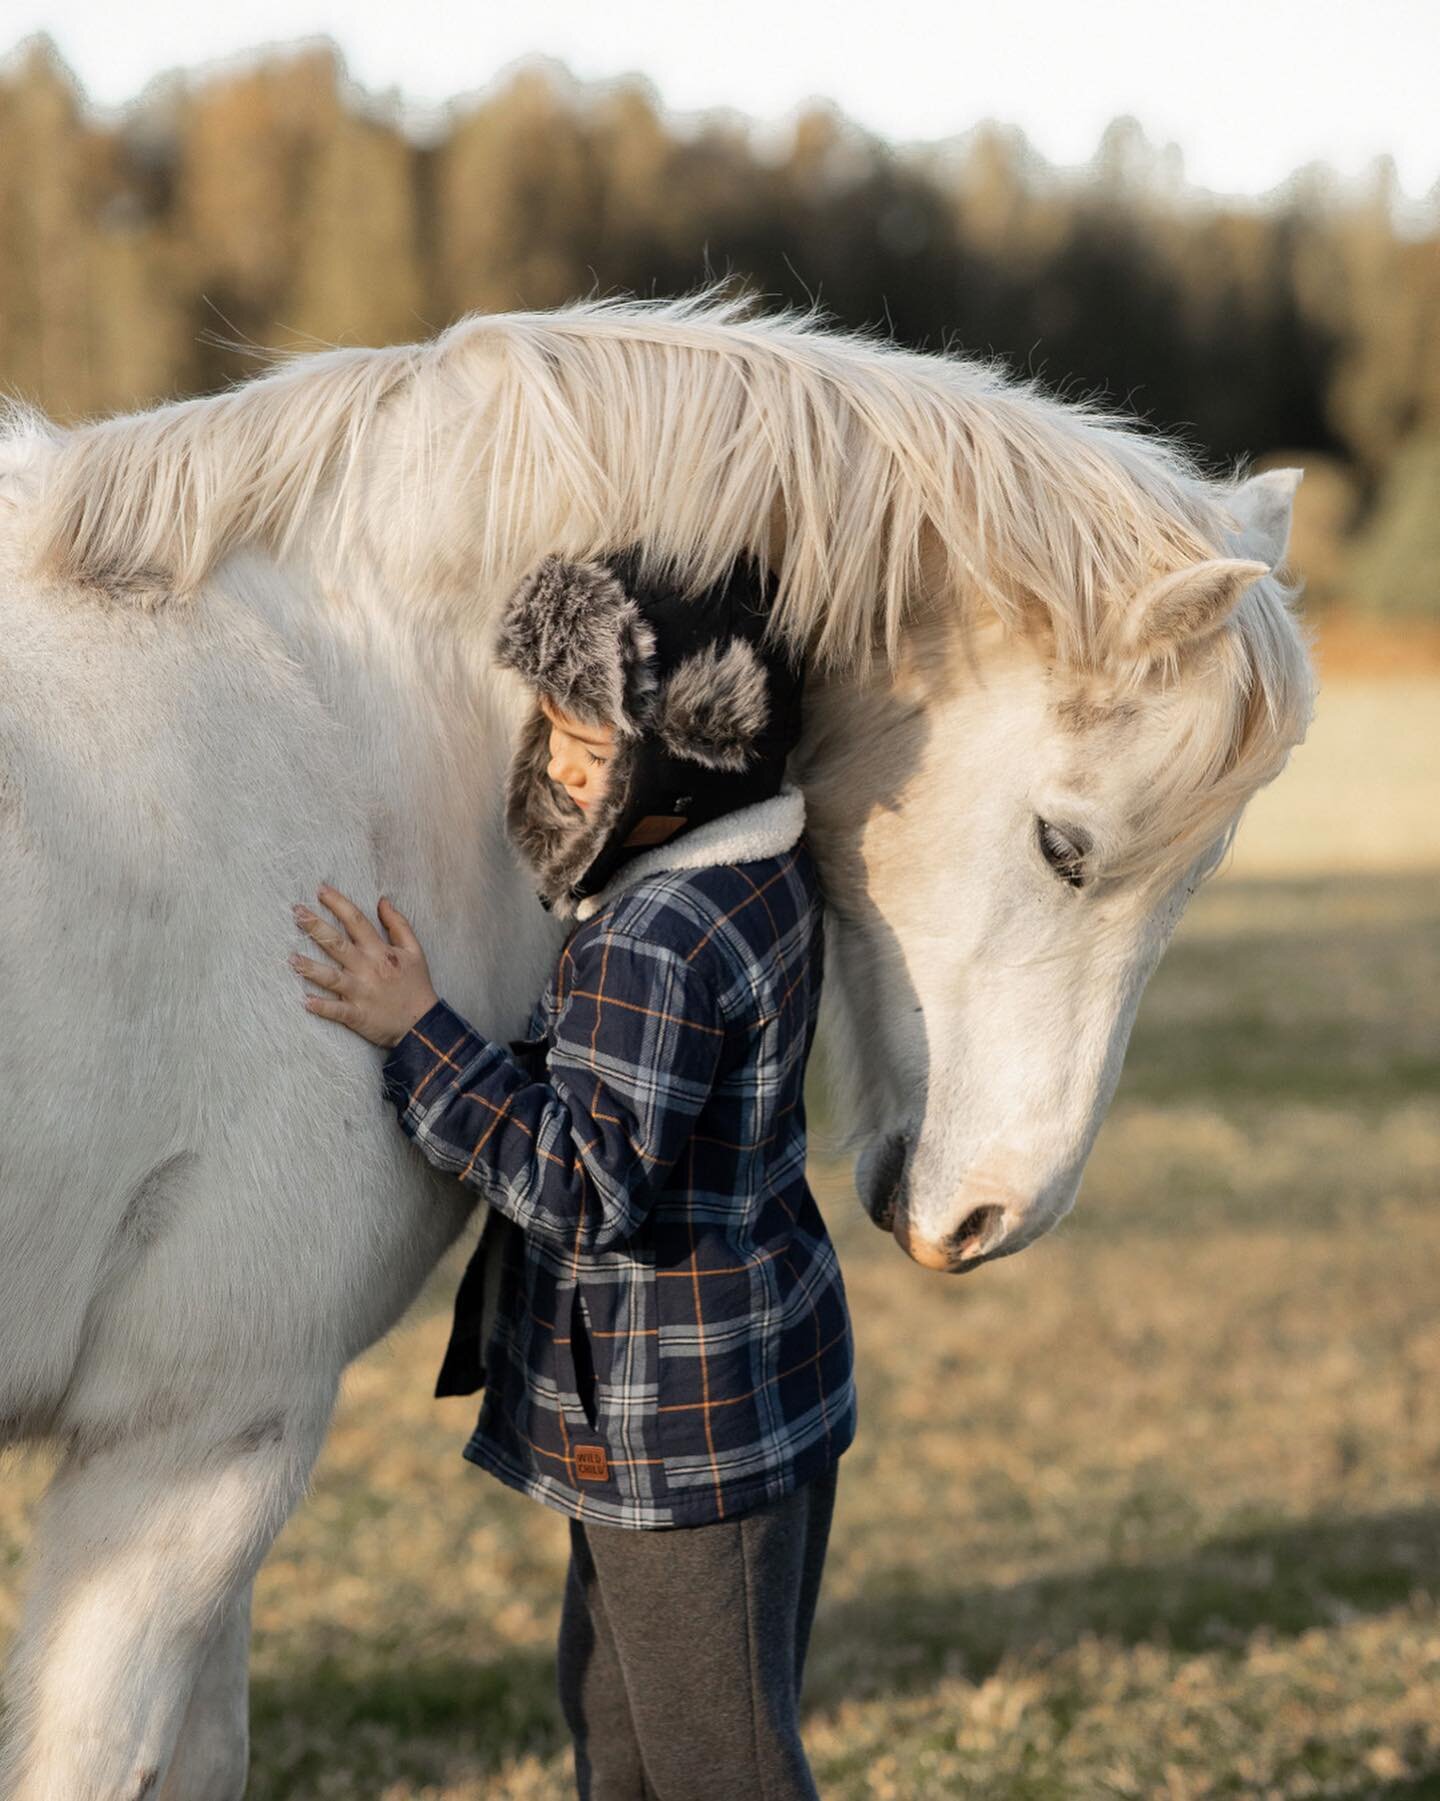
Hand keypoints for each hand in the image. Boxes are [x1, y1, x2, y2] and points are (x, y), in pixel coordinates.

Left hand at [290, 885, 439, 1048]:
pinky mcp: (357, 1014)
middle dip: (316, 927)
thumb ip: (398, 924)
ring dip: (310, 969)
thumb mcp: (414, 950)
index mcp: (380, 951)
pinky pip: (336, 1010)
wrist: (423, 1023)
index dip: (338, 903)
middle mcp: (367, 968)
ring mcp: (360, 992)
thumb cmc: (416, 985)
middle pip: (337, 944)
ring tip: (291, 959)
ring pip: (331, 978)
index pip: (356, 921)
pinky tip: (305, 1002)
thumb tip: (383, 901)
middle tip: (296, 912)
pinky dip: (321, 1007)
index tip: (320, 890)